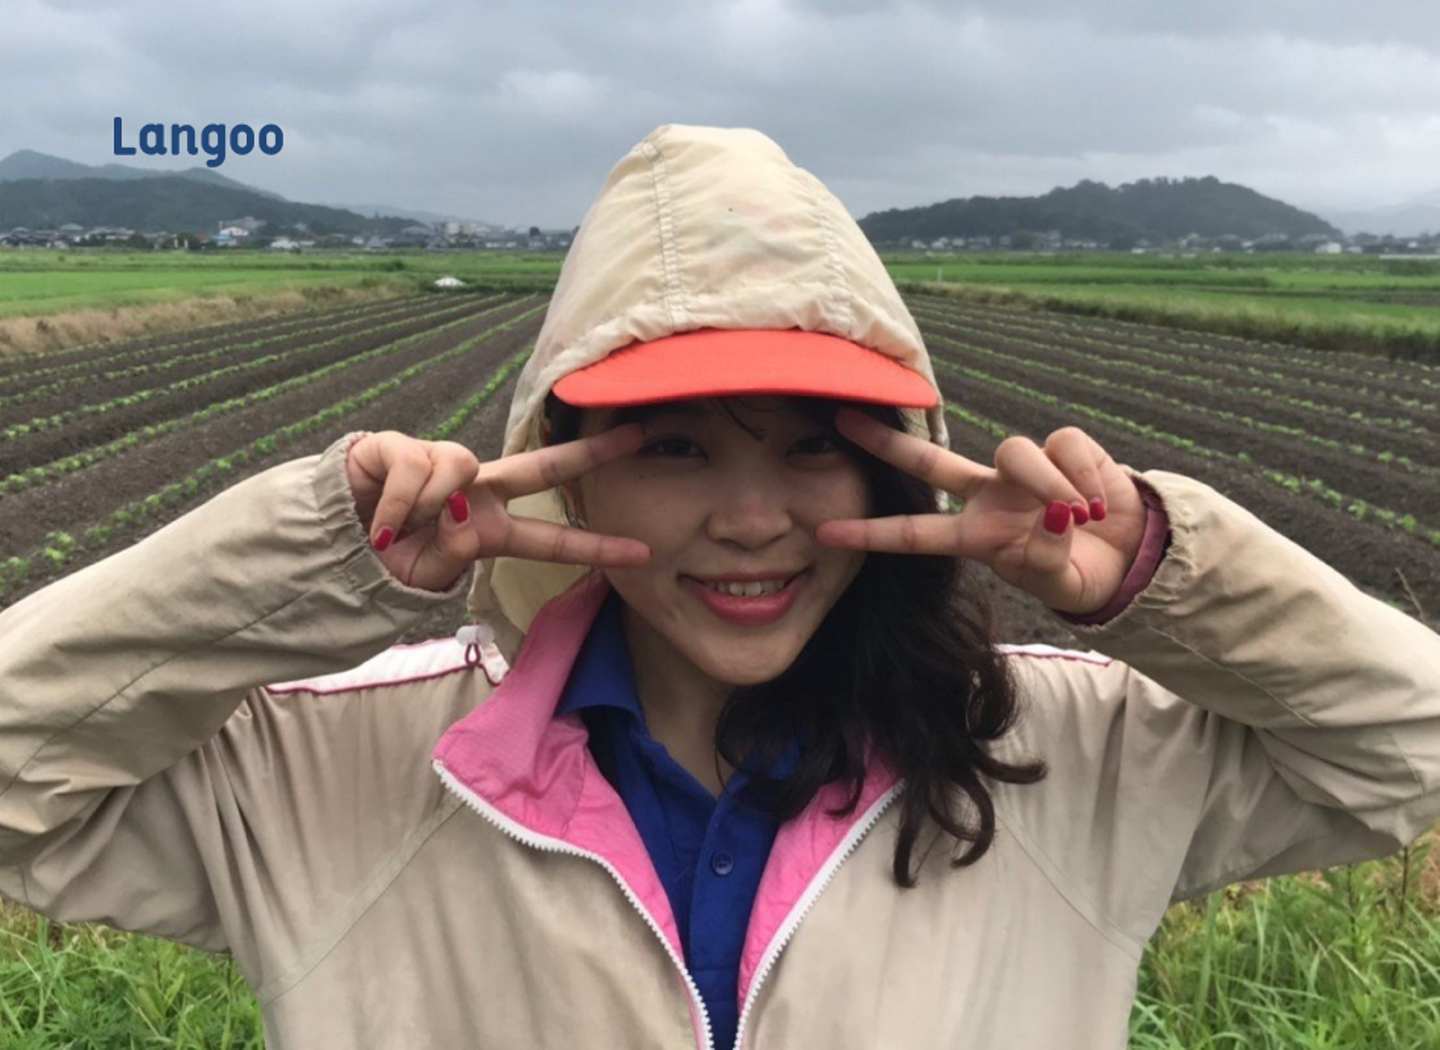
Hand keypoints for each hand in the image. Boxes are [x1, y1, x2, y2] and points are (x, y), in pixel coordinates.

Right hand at [345, 427, 651, 591]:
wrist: (330, 545)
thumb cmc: (386, 561)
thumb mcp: (428, 575)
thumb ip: (456, 553)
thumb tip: (466, 517)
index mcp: (489, 528)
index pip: (550, 539)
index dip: (594, 545)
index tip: (644, 551)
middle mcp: (475, 490)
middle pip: (540, 466)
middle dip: (588, 452)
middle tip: (639, 434)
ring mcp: (441, 463)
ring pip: (462, 466)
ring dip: (430, 505)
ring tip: (397, 532)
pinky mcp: (402, 445)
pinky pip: (415, 470)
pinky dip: (396, 506)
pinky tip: (379, 525)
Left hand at [816, 409, 1146, 615]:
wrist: (1130, 559)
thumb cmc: (1077, 573)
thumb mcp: (1058, 582)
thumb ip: (1048, 559)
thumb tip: (1054, 518)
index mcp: (976, 535)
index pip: (913, 533)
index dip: (871, 533)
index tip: (823, 531)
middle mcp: (989, 495)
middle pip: (930, 460)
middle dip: (887, 442)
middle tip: (842, 418)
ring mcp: (1023, 470)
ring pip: (1016, 450)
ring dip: (1049, 482)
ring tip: (1080, 515)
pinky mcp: (1065, 448)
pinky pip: (1065, 446)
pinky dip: (1086, 476)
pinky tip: (1100, 503)